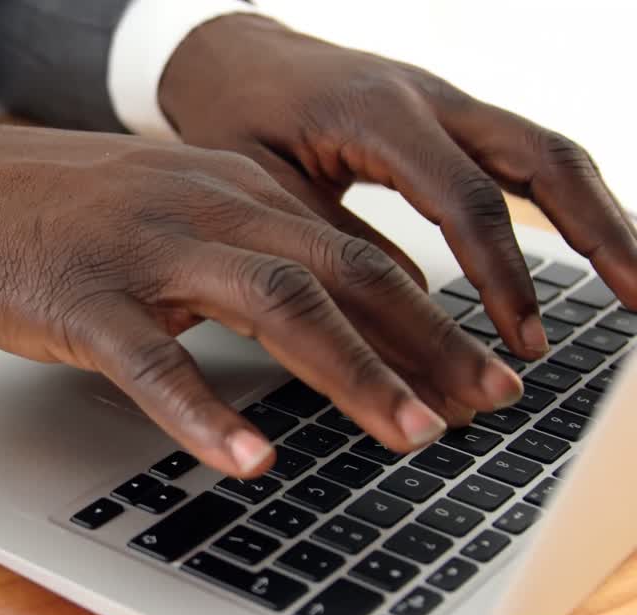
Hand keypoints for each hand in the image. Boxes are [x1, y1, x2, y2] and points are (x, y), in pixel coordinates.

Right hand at [0, 102, 523, 477]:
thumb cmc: (52, 207)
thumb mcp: (163, 203)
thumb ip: (236, 242)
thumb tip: (308, 303)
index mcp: (231, 188)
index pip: (355, 250)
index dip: (429, 313)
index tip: (477, 367)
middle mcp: (206, 209)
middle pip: (343, 274)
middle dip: (425, 345)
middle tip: (483, 406)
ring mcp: (147, 252)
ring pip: (276, 305)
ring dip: (353, 373)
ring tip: (407, 433)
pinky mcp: (85, 300)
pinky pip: (155, 362)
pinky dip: (207, 414)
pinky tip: (249, 459)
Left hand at [159, 14, 636, 365]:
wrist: (231, 58)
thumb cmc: (238, 120)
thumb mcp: (265, 185)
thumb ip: (331, 243)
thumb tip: (408, 318)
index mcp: (380, 114)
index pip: (466, 201)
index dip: (502, 275)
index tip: (520, 339)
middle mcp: (431, 98)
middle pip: (543, 158)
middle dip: (599, 233)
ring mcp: (449, 103)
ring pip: (548, 152)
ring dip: (601, 216)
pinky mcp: (452, 118)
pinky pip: (525, 155)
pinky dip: (565, 202)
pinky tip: (589, 247)